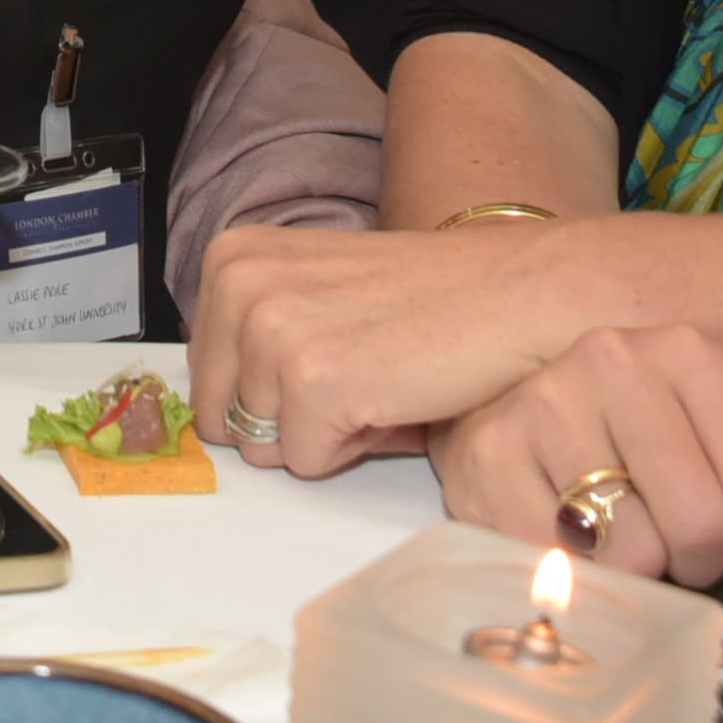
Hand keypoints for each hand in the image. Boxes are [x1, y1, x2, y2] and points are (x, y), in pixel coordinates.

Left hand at [186, 220, 561, 478]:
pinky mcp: (315, 384)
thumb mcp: (312, 292)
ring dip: (327, 433)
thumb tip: (213, 408)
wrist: (517, 297)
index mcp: (232, 260)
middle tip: (361, 376)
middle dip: (289, 420)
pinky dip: (357, 449)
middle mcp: (240, 285)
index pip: (206, 379)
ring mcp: (274, 333)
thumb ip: (253, 333)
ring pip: (265, 447)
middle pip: (223, 420)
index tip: (333, 357)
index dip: (273, 392)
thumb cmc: (426, 302)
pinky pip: (309, 463)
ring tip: (382, 382)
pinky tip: (397, 399)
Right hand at [425, 325, 722, 594]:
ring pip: (640, 551)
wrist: (503, 412)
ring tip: (619, 541)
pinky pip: (569, 567)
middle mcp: (611, 358)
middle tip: (678, 551)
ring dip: (642, 575)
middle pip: (706, 524)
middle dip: (701, 564)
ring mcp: (541, 405)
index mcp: (686, 348)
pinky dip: (583, 583)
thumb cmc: (638, 435)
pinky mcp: (485, 464)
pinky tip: (571, 548)